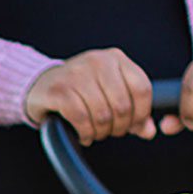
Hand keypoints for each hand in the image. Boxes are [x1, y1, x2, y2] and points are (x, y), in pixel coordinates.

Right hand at [24, 48, 155, 145]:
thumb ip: (132, 112)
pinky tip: (83, 134)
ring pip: (102, 115)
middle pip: (122, 106)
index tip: (131, 125)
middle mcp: (98, 61)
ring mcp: (77, 73)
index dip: (140, 115)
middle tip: (109, 131)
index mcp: (116, 58)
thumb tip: (149, 131)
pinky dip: (85, 133)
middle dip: (118, 127)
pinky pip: (81, 118)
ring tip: (94, 133)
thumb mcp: (110, 95)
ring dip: (100, 132)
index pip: (142, 89)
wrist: (43, 86)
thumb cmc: (81, 92)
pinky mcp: (60, 90)